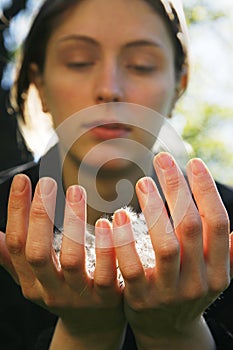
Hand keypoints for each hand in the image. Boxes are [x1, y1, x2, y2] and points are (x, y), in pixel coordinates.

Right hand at [3, 174, 124, 349]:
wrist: (92, 326)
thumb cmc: (60, 291)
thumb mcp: (34, 278)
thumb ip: (13, 258)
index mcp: (31, 281)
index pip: (17, 245)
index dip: (17, 212)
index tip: (23, 180)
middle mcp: (51, 290)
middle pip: (38, 253)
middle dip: (40, 216)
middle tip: (47, 182)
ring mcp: (79, 295)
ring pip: (72, 260)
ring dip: (73, 223)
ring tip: (76, 191)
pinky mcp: (107, 297)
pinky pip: (107, 272)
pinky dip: (106, 246)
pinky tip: (107, 222)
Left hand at [111, 152, 229, 349]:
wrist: (167, 330)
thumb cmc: (188, 289)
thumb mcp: (212, 273)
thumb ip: (224, 249)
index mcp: (218, 269)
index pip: (217, 222)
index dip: (206, 190)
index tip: (193, 162)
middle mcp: (198, 281)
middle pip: (190, 226)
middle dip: (177, 188)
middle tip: (162, 159)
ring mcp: (170, 292)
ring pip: (164, 245)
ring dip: (154, 208)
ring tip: (142, 181)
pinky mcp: (141, 299)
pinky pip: (132, 267)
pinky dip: (124, 240)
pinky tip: (117, 215)